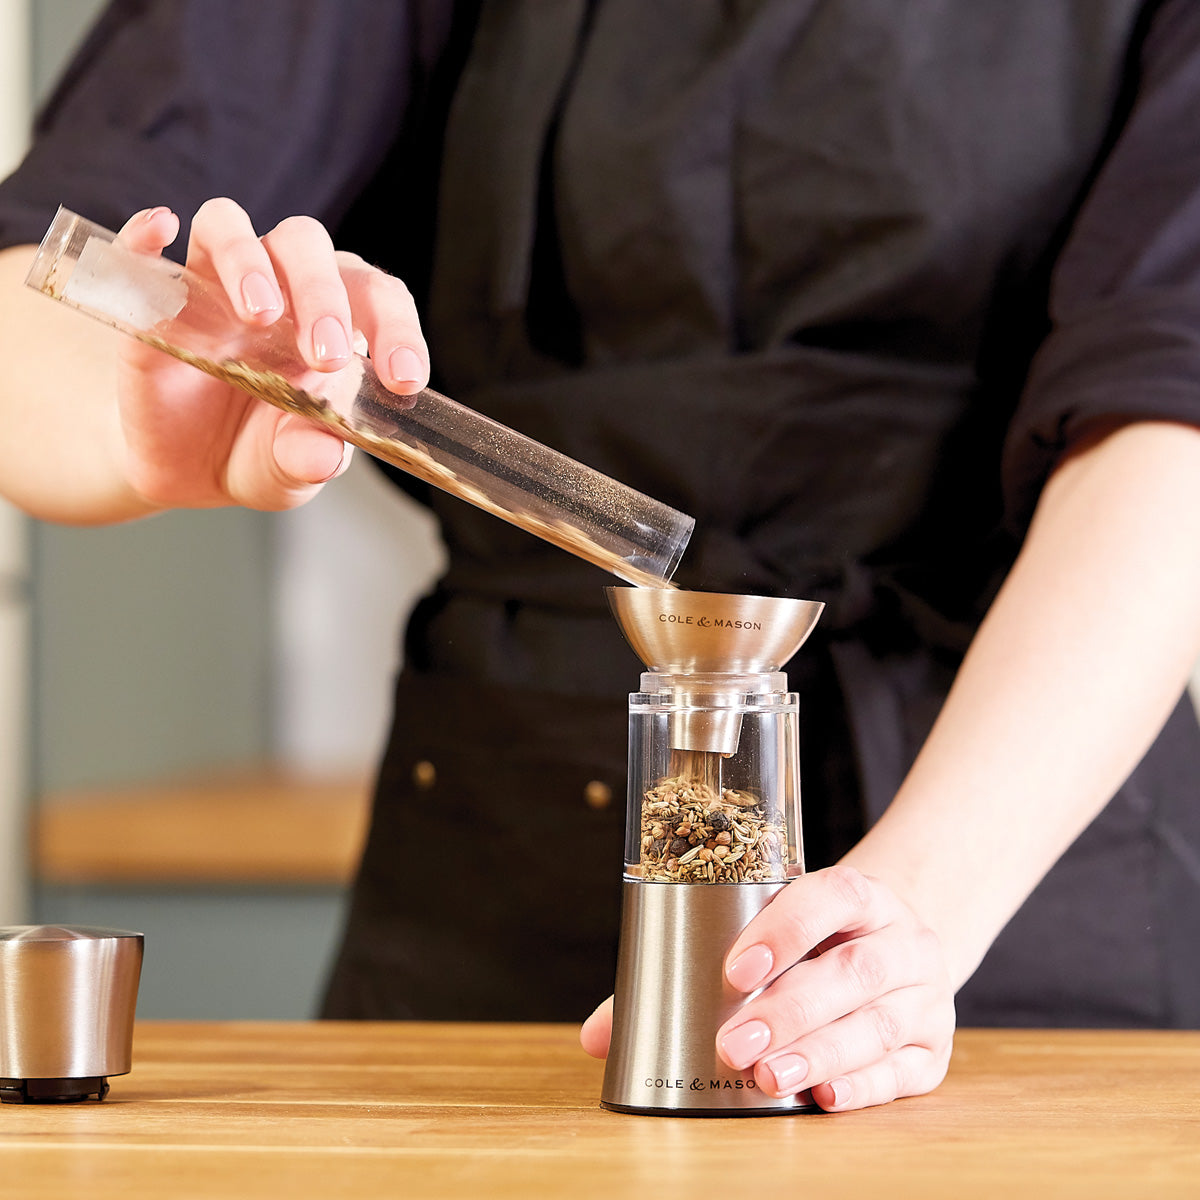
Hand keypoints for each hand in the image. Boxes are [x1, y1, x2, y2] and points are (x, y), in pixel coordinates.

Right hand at [113, 198, 429, 511]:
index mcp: (336, 321)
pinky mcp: (154, 299)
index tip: (404, 379)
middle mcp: (280, 288)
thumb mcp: (289, 471)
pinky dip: (147, 232)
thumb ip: (306, 460)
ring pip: (231, 227)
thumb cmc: (258, 455)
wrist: (185, 471)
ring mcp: (213, 285)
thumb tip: (322, 454)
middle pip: (305, 246)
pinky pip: (143, 246)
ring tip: (260, 316)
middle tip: (327, 357)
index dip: (397, 330)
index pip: (376, 298)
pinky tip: (159, 233)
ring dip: (249, 262)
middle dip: (324, 296)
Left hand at [580, 865, 954, 1111]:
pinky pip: (906, 1071)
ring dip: (821, 1053)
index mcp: (858, 895)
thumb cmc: (812, 942)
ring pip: (880, 1023)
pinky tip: (823, 1099)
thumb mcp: (768, 930)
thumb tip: (598, 1036)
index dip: (784, 929)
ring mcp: (925, 994)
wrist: (895, 945)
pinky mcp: (936, 1048)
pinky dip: (864, 1086)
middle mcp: (900, 938)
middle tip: (735, 1044)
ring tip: (769, 1077)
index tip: (734, 969)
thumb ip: (685, 970)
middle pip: (853, 970)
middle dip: (791, 1010)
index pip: (829, 898)